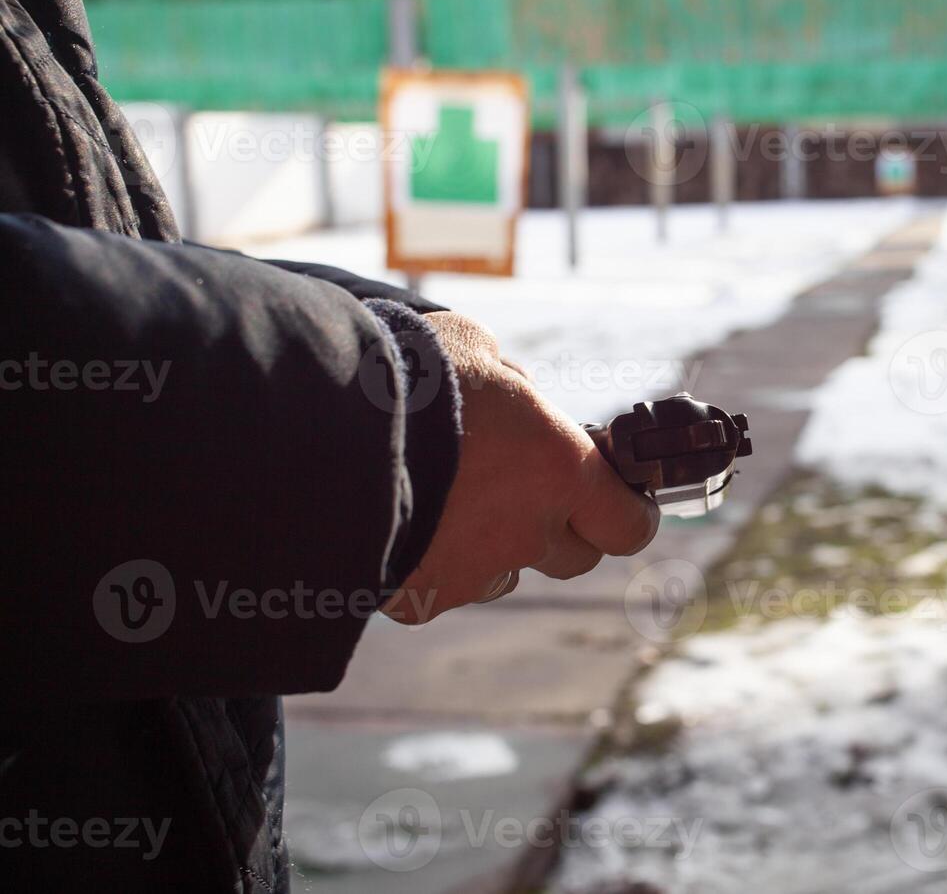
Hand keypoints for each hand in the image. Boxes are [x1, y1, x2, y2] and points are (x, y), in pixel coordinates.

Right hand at [381, 312, 659, 623]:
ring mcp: (475, 572)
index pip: (629, 524)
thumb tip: (515, 394)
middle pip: (575, 556)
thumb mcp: (472, 349)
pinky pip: (444, 586)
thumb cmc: (405, 375)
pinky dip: (433, 562)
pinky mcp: (421, 599)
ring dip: (494, 545)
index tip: (624, 502)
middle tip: (527, 490)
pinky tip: (402, 521)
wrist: (315, 432)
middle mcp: (529, 531)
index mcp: (559, 469)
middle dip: (561, 527)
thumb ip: (509, 381)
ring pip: (505, 571)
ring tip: (446, 498)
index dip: (629, 514)